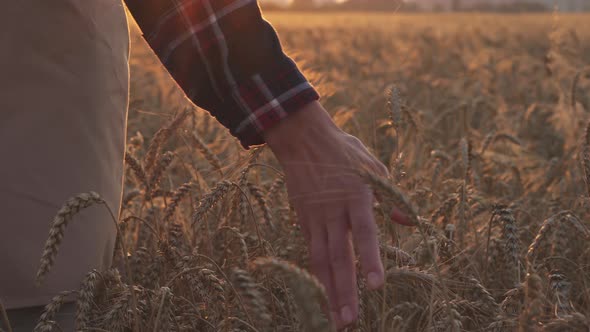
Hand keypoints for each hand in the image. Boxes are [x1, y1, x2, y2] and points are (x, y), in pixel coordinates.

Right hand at [265, 101, 388, 328]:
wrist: (303, 139)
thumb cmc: (345, 152)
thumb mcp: (374, 168)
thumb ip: (392, 198)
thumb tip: (410, 223)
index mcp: (356, 196)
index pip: (365, 232)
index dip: (371, 259)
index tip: (376, 286)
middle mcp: (334, 210)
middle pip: (338, 256)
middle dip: (344, 290)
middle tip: (349, 320)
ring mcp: (315, 217)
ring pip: (320, 260)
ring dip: (328, 290)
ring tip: (334, 318)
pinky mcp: (303, 220)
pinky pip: (310, 251)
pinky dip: (316, 274)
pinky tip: (321, 293)